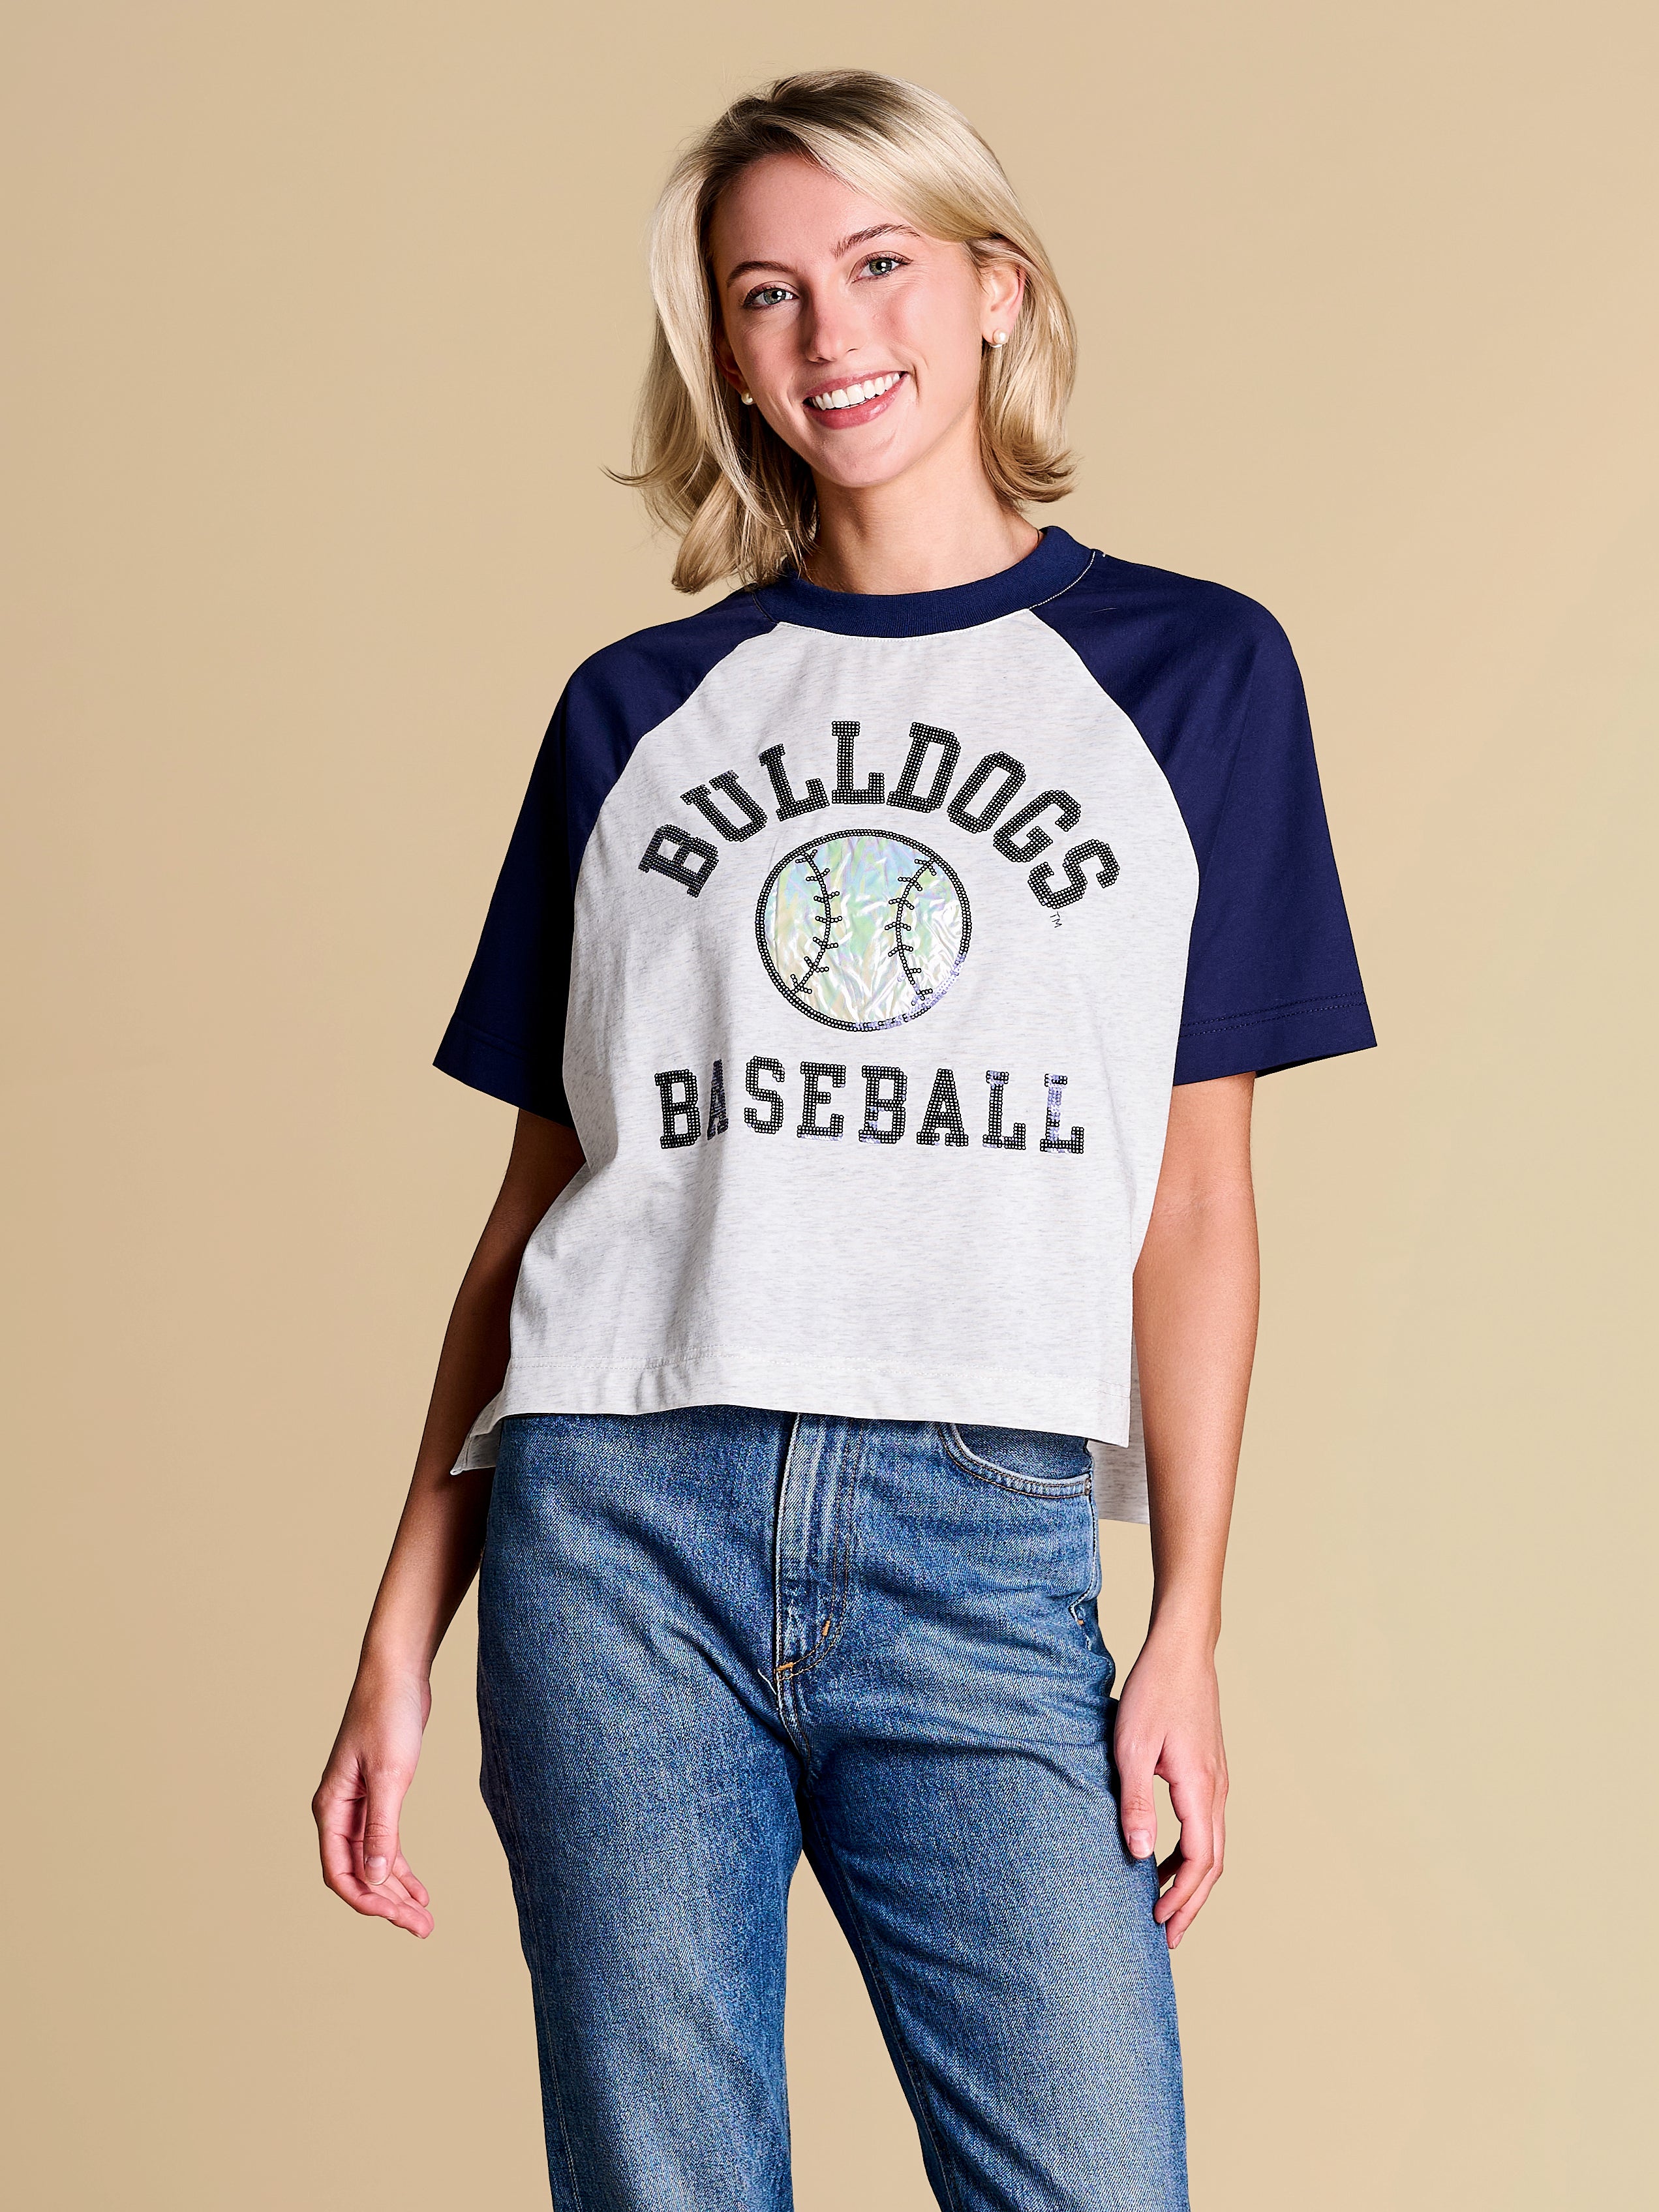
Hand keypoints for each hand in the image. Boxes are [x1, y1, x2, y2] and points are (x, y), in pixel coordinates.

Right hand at [313, 1666, 434, 1938]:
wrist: (397, 1673)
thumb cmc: (388, 1716)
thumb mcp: (390, 1775)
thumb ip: (381, 1828)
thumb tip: (374, 1877)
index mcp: (331, 1808)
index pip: (339, 1872)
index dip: (366, 1900)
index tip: (397, 1918)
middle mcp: (339, 1812)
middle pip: (358, 1873)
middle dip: (387, 1905)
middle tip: (423, 1929)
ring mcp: (358, 1805)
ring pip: (372, 1862)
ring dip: (396, 1892)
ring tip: (425, 1919)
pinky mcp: (379, 1795)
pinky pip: (385, 1844)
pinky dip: (401, 1868)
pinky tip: (419, 1889)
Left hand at [1113, 1632, 1227, 1948]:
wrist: (1182, 1650)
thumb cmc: (1154, 1692)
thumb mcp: (1131, 1747)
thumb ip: (1135, 1802)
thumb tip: (1138, 1855)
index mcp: (1200, 1789)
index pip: (1198, 1861)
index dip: (1180, 1898)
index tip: (1158, 1923)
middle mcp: (1217, 1790)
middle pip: (1212, 1863)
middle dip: (1190, 1903)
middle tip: (1167, 1936)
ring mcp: (1217, 1780)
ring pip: (1212, 1846)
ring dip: (1191, 1880)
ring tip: (1163, 1906)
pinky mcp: (1209, 1770)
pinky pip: (1206, 1826)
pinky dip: (1190, 1853)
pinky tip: (1162, 1858)